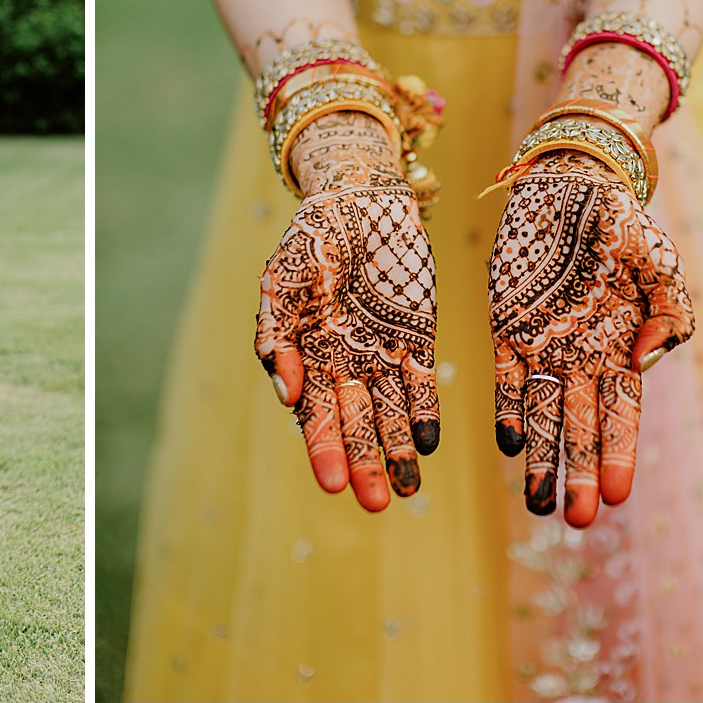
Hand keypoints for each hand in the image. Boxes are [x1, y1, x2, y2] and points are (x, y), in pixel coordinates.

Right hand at [256, 113, 438, 508]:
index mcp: (306, 355)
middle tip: (373, 504)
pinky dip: (423, 413)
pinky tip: (428, 442)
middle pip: (354, 425)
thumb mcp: (282, 279)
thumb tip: (284, 389)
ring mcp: (380, 354)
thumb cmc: (311, 238)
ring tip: (408, 491)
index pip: (314, 414)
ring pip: (390, 415)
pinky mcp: (416, 339)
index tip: (333, 482)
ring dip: (396, 452)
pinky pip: (420, 384)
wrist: (359, 198)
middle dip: (363, 464)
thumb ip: (275, 332)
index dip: (324, 448)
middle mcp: (342, 364)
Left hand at [488, 150, 692, 526]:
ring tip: (536, 502)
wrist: (572, 185)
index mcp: (621, 349)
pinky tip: (507, 441)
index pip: (621, 416)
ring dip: (539, 458)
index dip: (619, 455)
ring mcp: (541, 344)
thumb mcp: (661, 265)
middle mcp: (581, 357)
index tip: (619, 495)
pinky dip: (505, 407)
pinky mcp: (504, 325)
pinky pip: (503, 375)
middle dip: (577, 474)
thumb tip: (647, 359)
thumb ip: (670, 315)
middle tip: (576, 519)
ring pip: (540, 414)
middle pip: (579, 428)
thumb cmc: (622, 226)